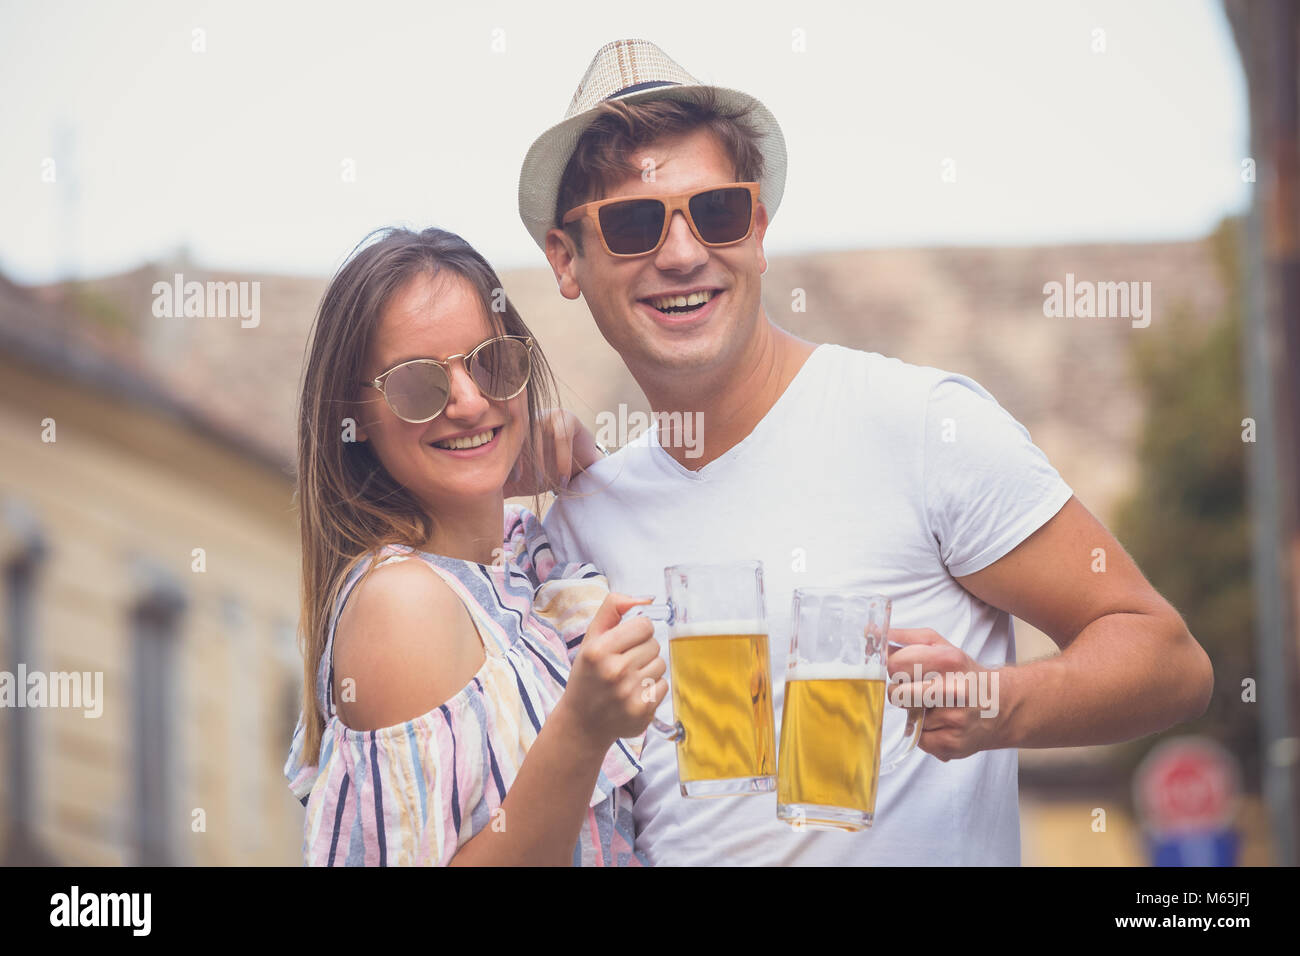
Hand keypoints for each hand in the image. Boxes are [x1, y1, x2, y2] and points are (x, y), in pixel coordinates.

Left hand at [504, 408, 601, 497]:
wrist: (579, 473)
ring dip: (538, 460)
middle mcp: (528, 417)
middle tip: (520, 480)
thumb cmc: (546, 473)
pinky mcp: (567, 418)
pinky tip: (561, 479)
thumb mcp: (521, 479)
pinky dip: (561, 459)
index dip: (504, 457)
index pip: (502, 436)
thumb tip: (473, 498)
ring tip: (541, 482)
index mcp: (514, 428)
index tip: (511, 479)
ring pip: (537, 432)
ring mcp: (547, 415)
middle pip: (517, 431)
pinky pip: (562, 435)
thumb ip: (499, 482)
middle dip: (518, 458)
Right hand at [563, 593, 667, 745]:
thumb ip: (613, 609)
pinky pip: (663, 685)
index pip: (644, 624)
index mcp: (599, 650)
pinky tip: (634, 693)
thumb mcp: (591, 638)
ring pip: (661, 664)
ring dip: (649, 669)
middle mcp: (613, 671)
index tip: (626, 641)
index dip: (638, 631)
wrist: (582, 722)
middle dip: (642, 651)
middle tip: (624, 663)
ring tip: (629, 679)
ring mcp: (628, 693)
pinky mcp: (642, 711)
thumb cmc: (589, 674)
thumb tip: (647, 599)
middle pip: (654, 644)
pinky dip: (652, 688)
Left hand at [886, 628, 1005, 760]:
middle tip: (920, 689)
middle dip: (902, 691)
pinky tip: (942, 723)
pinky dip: (925, 732)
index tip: (901, 670)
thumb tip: (870, 632)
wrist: (1002, 705)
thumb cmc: (963, 674)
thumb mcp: (940, 646)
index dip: (893, 668)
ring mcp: (953, 720)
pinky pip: (917, 739)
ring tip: (935, 706)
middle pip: (896, 693)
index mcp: (948, 660)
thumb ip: (904, 638)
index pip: (894, 665)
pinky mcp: (950, 744)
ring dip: (915, 712)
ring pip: (906, 717)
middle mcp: (953, 690)